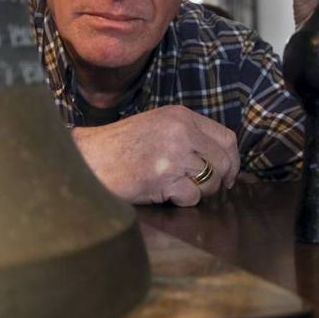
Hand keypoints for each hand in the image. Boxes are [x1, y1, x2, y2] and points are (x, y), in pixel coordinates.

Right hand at [70, 105, 239, 205]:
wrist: (87, 158)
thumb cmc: (117, 146)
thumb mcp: (155, 125)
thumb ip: (187, 135)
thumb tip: (221, 159)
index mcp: (180, 116)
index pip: (227, 138)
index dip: (232, 161)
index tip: (227, 174)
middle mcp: (181, 132)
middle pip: (223, 162)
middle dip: (218, 181)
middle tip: (204, 189)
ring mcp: (173, 155)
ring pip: (210, 182)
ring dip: (197, 191)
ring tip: (173, 186)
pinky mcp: (164, 178)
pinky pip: (191, 197)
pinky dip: (180, 201)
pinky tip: (161, 192)